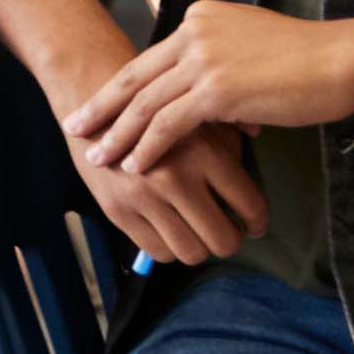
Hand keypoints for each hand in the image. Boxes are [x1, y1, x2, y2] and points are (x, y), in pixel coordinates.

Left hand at [70, 2, 353, 172]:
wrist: (343, 60)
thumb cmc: (310, 61)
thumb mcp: (253, 50)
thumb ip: (224, 68)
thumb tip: (214, 106)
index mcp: (200, 19)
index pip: (151, 59)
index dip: (122, 86)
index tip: (99, 105)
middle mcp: (193, 34)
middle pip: (134, 77)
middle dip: (101, 107)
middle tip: (74, 127)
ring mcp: (202, 60)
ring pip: (145, 103)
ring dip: (117, 134)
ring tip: (97, 157)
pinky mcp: (216, 89)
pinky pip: (169, 123)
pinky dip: (148, 147)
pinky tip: (135, 166)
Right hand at [72, 127, 267, 268]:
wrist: (94, 101)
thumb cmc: (159, 110)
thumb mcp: (203, 116)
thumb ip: (235, 140)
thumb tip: (258, 148)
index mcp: (204, 153)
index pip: (250, 206)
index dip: (257, 222)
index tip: (253, 224)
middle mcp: (175, 177)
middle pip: (223, 240)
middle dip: (229, 239)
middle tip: (225, 229)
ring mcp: (142, 196)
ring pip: (191, 252)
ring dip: (199, 246)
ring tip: (195, 230)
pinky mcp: (116, 210)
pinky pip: (157, 251)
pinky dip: (169, 246)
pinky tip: (168, 228)